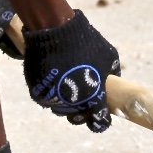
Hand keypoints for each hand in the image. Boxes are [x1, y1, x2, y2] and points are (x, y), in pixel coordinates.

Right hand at [23, 11, 119, 132]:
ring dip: (66, 102)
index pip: (100, 123)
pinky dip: (52, 92)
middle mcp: (72, 104)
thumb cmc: (86, 43)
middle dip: (82, 111)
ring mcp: (53, 100)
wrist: (54, 29)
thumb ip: (113, 73)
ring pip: (61, 109)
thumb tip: (114, 81)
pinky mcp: (38, 93)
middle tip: (83, 96)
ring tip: (68, 84)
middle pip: (78, 118)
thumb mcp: (109, 56)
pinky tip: (56, 78)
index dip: (101, 120)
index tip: (101, 113)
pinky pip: (47, 99)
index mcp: (93, 99)